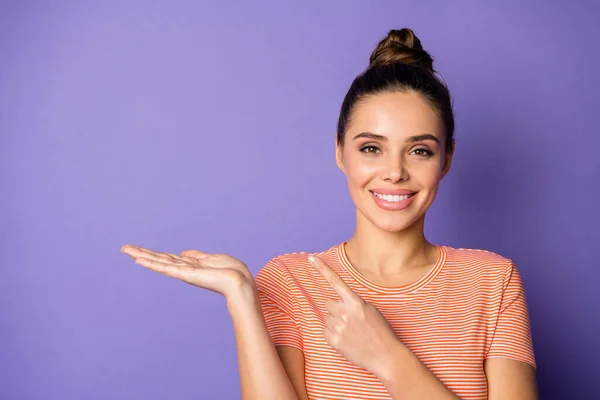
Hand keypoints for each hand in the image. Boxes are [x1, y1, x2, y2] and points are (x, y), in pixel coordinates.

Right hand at [121, 244, 253, 298]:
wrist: (240, 283)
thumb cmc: (233, 272)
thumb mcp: (214, 258)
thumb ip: (198, 255)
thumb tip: (184, 252)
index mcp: (191, 264)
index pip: (168, 258)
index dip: (153, 254)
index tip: (139, 251)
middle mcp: (184, 269)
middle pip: (159, 259)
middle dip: (142, 253)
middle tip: (123, 248)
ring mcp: (183, 272)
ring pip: (158, 261)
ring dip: (141, 255)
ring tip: (125, 250)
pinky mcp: (185, 274)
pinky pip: (165, 267)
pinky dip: (151, 263)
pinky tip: (139, 259)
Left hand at [308, 254, 401, 377]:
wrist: (386, 356)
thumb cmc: (380, 331)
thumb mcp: (371, 310)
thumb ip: (353, 302)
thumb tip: (339, 302)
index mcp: (355, 302)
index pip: (335, 281)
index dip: (322, 268)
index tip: (311, 258)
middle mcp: (345, 313)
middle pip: (328, 303)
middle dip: (336, 309)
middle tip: (349, 319)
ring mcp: (338, 328)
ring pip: (326, 318)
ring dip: (334, 322)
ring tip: (350, 331)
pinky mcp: (334, 341)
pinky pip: (325, 331)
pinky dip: (332, 334)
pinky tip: (346, 339)